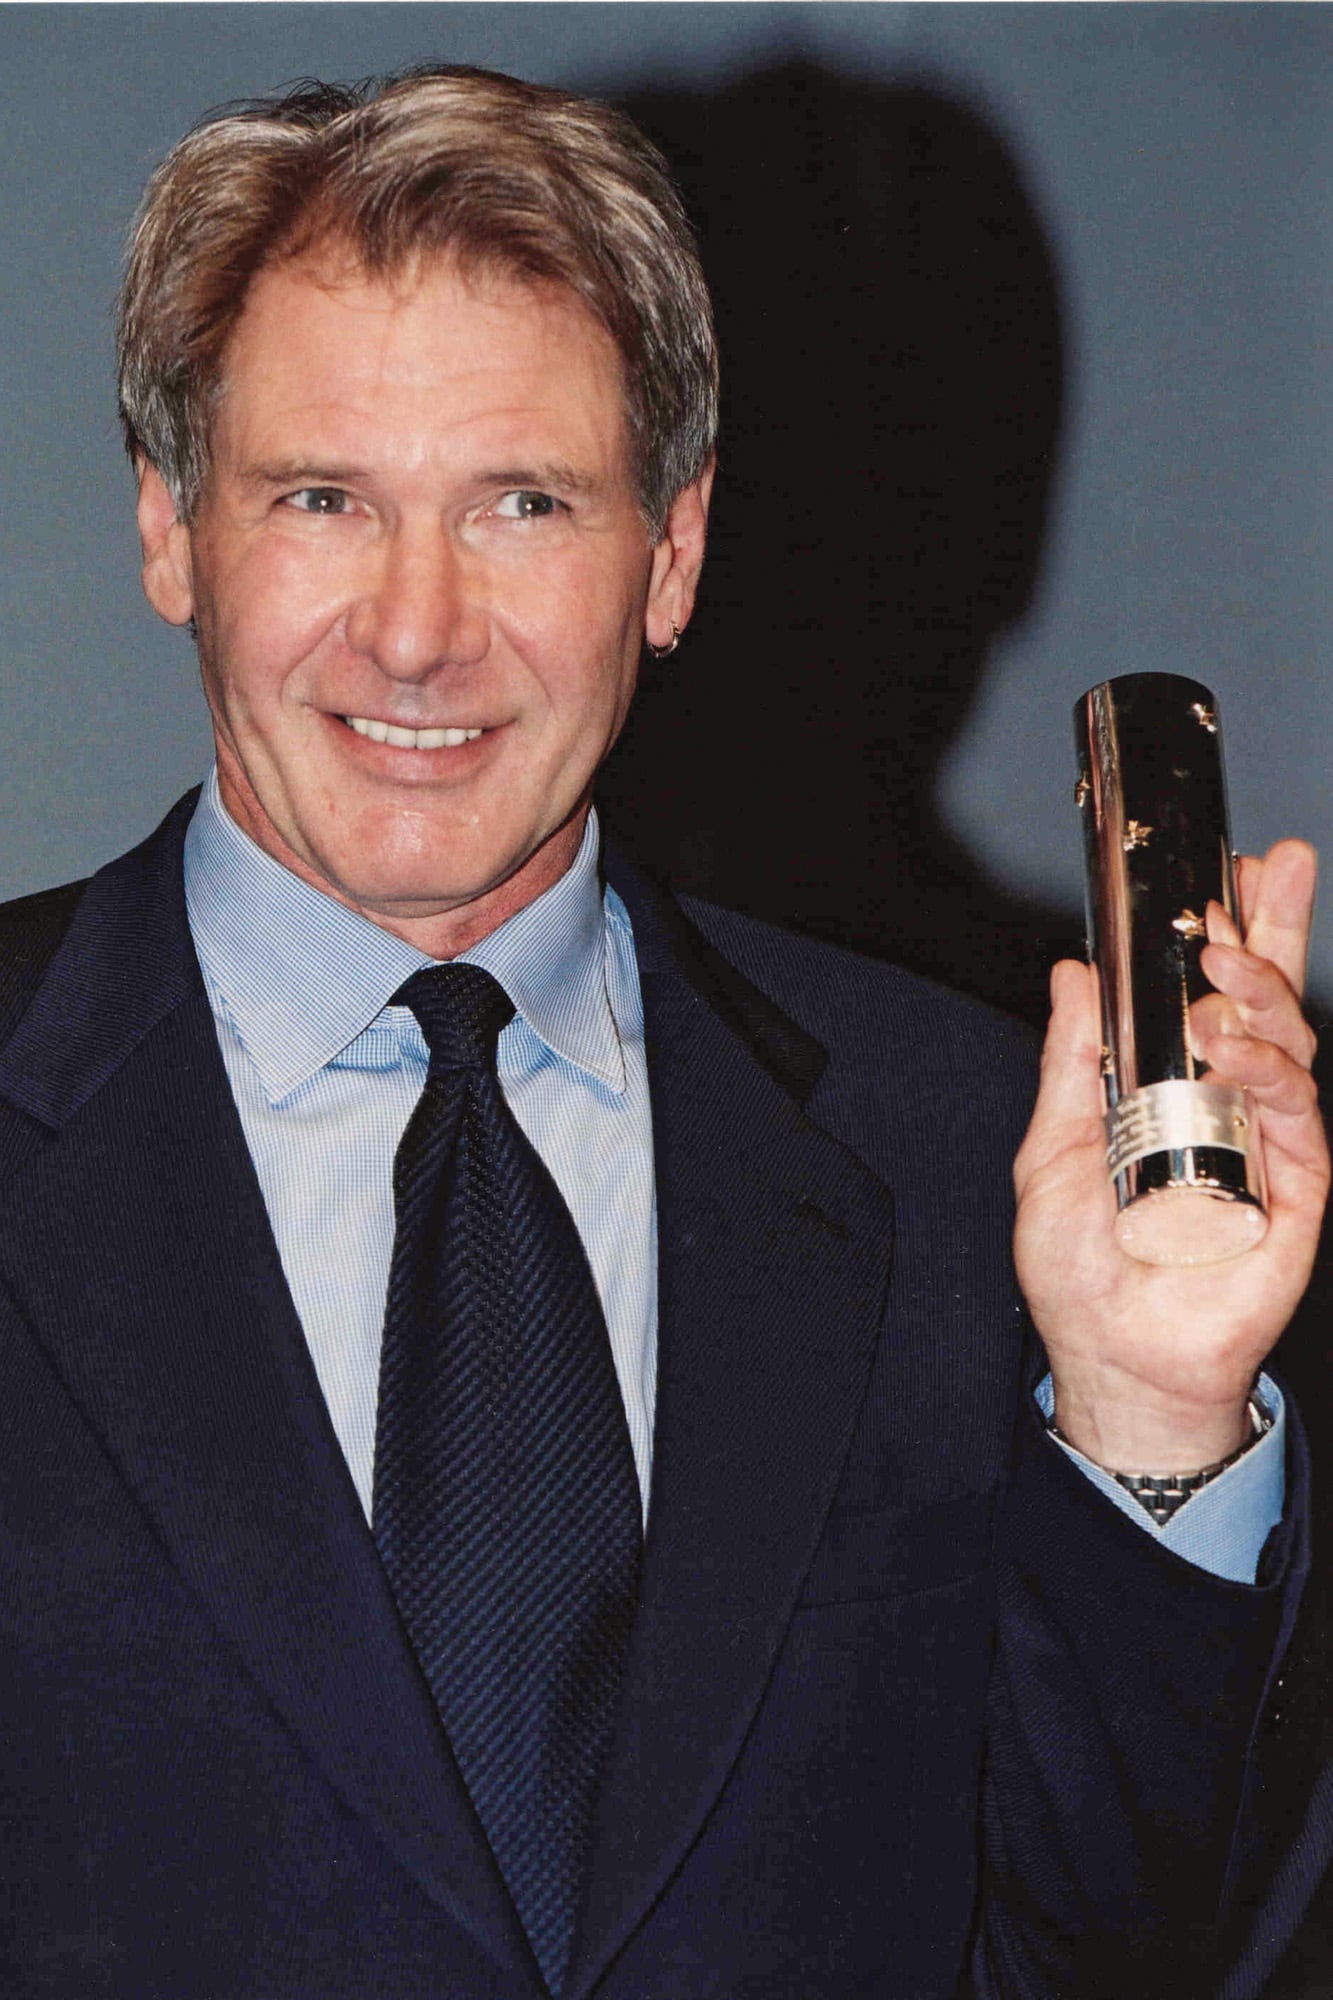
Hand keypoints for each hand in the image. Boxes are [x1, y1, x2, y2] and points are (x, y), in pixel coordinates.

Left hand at [1014, 840, 1327, 1471]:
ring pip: (1291, 1046)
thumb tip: (1070, 971)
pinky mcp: (1299, 1190)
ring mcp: (1271, 1143)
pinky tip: (1237, 1050)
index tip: (1242, 862)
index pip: (1215, 992)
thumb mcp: (1054, 1144)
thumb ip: (1071, 1058)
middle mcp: (1232, 1104)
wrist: (1112, 1358)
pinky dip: (1270, 1073)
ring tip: (1221, 972)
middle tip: (1266, 873)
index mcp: (1178, 1085)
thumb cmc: (1080, 1267)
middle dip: (1278, 927)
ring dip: (1261, 996)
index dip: (1238, 926)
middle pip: (1270, 998)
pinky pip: (1301, 1116)